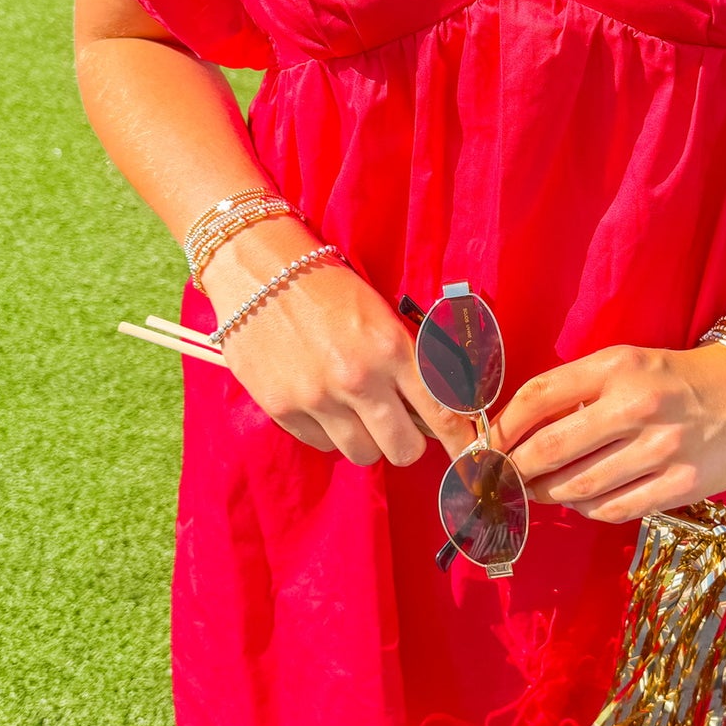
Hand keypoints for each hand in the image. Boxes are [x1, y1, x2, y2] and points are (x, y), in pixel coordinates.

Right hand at [202, 220, 475, 464]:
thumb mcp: (381, 314)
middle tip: (399, 425)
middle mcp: (358, 379)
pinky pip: (323, 445)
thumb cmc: (327, 286)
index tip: (467, 455)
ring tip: (357, 412)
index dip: (460, 441)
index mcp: (391, 348)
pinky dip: (329, 432)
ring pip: (363, 455)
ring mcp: (318, 398)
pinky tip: (323, 402)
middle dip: (407, 442)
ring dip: (367, 440)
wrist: (258, 269)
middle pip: (404, 450)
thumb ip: (409, 361)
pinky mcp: (282, 409)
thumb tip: (437, 409)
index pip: (442, 413)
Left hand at [491, 343, 725, 525]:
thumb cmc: (671, 379)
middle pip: (551, 448)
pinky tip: (583, 502)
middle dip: (516, 470)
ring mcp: (663, 448)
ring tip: (537, 492)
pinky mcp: (684, 484)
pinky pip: (616, 509)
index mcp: (616, 367)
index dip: (502, 428)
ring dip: (548, 494)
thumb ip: (576, 391)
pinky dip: (588, 510)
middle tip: (501, 479)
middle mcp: (638, 405)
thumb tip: (516, 432)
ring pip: (580, 487)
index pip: (538, 396)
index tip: (485, 447)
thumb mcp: (624, 364)